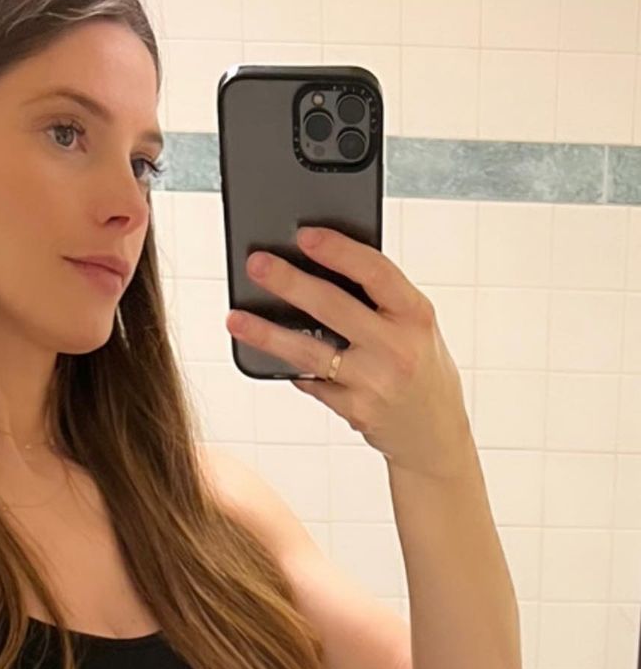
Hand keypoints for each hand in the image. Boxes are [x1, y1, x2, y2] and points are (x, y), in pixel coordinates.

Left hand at [226, 226, 473, 480]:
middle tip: (256, 264)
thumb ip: (380, 301)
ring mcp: (374, 383)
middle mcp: (397, 348)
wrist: (434, 433)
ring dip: (267, 334)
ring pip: (309, 352)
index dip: (338, 251)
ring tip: (236, 318)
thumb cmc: (420, 367)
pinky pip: (311, 382)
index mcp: (416, 315)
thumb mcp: (416, 327)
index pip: (375, 272)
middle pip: (333, 307)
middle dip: (289, 282)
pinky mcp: (353, 411)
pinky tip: (270, 355)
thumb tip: (318, 267)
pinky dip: (290, 367)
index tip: (304, 235)